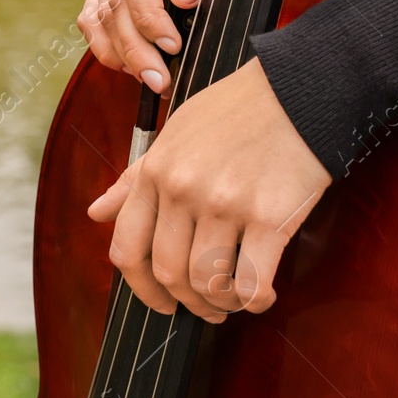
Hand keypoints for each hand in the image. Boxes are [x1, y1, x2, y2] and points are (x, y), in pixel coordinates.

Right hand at [78, 0, 225, 93]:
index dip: (148, 14)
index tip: (172, 46)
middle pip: (115, 0)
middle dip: (135, 47)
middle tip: (159, 81)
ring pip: (100, 14)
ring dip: (121, 53)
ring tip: (149, 79)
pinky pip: (92, 17)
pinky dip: (104, 45)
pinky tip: (128, 65)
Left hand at [88, 59, 332, 321]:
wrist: (300, 89)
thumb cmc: (238, 109)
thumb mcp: (175, 132)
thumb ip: (136, 177)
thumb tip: (97, 212)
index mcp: (156, 171)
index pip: (128, 248)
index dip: (141, 287)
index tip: (161, 301)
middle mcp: (183, 190)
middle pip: (169, 273)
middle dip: (186, 302)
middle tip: (206, 308)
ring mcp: (225, 205)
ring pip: (208, 282)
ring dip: (220, 304)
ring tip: (234, 300)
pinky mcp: (270, 218)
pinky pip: (252, 282)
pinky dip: (255, 300)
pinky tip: (262, 296)